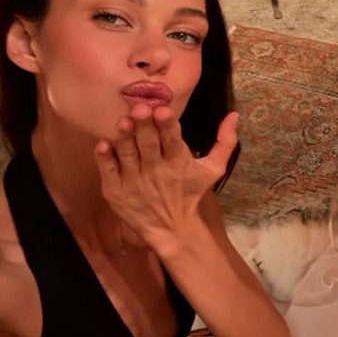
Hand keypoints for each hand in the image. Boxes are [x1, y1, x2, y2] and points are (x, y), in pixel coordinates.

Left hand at [95, 104, 238, 252]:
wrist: (172, 228)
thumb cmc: (190, 193)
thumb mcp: (213, 169)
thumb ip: (225, 142)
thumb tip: (234, 115)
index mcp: (179, 162)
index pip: (173, 140)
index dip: (167, 124)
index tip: (162, 110)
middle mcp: (156, 171)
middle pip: (148, 144)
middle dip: (143, 125)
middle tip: (139, 108)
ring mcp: (134, 181)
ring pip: (127, 154)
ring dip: (124, 137)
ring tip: (122, 122)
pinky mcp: (116, 191)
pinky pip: (109, 171)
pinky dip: (105, 158)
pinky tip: (103, 144)